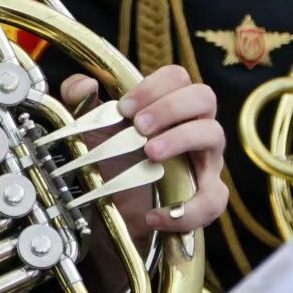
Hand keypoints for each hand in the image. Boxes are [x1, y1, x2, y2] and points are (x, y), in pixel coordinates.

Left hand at [58, 64, 227, 231]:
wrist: (114, 214)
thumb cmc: (111, 163)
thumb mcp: (89, 131)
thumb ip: (77, 100)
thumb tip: (84, 84)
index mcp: (170, 106)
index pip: (178, 77)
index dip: (153, 86)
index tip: (124, 107)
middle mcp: (194, 126)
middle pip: (204, 96)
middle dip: (171, 106)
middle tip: (140, 125)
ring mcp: (205, 159)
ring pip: (215, 134)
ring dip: (182, 138)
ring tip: (151, 152)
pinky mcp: (205, 195)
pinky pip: (214, 199)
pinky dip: (187, 209)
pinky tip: (154, 215)